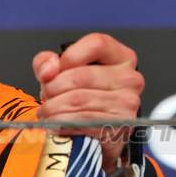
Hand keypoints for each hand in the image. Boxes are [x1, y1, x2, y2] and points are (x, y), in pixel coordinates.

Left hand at [32, 33, 143, 170]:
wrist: (94, 132)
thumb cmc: (82, 98)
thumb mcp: (61, 72)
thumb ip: (47, 62)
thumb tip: (48, 70)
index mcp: (120, 57)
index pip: (96, 44)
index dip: (68, 57)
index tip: (55, 70)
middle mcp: (130, 78)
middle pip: (82, 75)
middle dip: (53, 87)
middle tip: (45, 96)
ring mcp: (128, 102)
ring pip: (79, 99)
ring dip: (54, 108)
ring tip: (47, 111)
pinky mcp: (120, 125)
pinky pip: (83, 121)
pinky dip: (62, 123)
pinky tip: (56, 123)